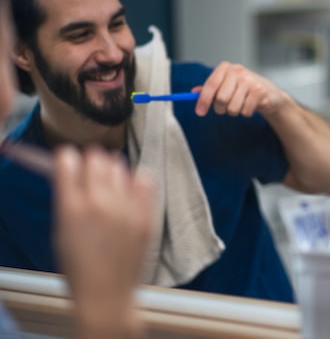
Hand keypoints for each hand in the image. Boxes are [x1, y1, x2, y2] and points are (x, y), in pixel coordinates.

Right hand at [53, 145, 153, 338]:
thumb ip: (66, 198)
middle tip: (91, 173)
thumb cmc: (80, 266)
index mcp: (72, 206)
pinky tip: (131, 190)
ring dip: (113, 169)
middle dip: (91, 161)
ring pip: (120, 164)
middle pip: (96, 157)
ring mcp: (126, 207)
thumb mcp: (61, 230)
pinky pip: (144, 179)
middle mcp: (100, 202)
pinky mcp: (146, 214)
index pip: (68, 159)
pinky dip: (137, 179)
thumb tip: (72, 171)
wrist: (106, 293)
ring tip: (111, 185)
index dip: (68, 159)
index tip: (70, 163)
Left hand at [193, 61, 290, 117]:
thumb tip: (193, 93)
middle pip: (221, 99)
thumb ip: (210, 89)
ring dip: (234, 112)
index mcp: (226, 68)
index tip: (199, 112)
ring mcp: (250, 80)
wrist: (269, 94)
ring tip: (240, 105)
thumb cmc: (244, 89)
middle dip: (221, 109)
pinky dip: (246, 113)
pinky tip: (250, 106)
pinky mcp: (260, 91)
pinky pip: (245, 111)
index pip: (210, 85)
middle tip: (226, 108)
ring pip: (233, 107)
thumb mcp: (226, 85)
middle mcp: (237, 71)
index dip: (203, 100)